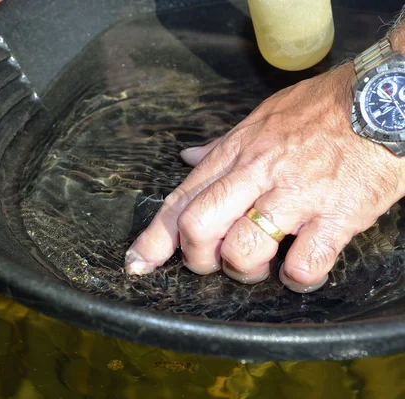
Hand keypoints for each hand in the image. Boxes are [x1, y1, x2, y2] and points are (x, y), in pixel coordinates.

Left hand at [124, 63, 404, 292]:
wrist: (383, 99)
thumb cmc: (321, 109)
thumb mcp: (262, 117)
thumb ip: (221, 144)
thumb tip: (187, 158)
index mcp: (236, 153)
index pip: (181, 200)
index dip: (154, 238)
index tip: (137, 262)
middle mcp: (257, 174)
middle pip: (199, 227)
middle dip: (196, 258)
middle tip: (211, 262)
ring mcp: (296, 196)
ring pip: (243, 251)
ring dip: (244, 270)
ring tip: (260, 264)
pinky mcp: (336, 215)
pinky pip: (303, 265)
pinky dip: (296, 280)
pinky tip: (299, 272)